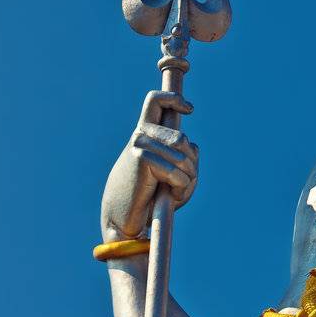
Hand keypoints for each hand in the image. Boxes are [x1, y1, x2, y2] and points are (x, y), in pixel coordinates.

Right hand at [100, 91, 198, 239]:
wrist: (123, 216)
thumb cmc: (150, 196)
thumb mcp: (173, 173)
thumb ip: (186, 156)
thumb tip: (192, 145)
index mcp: (146, 133)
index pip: (155, 102)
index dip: (173, 100)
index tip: (189, 109)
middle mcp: (141, 135)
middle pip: (183, 140)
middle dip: (191, 164)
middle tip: (183, 183)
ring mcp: (140, 144)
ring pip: (183, 158)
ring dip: (187, 179)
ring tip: (175, 191)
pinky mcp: (142, 159)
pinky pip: (177, 173)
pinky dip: (181, 188)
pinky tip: (170, 196)